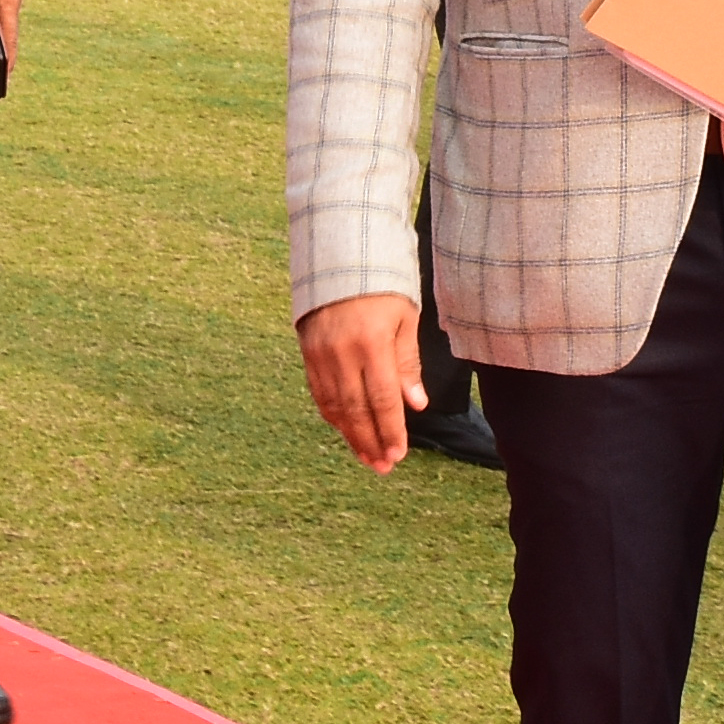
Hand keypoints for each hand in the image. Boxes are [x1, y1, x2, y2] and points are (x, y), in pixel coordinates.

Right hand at [300, 293, 424, 470]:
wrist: (339, 257)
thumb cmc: (382, 286)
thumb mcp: (404, 317)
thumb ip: (407, 362)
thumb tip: (415, 404)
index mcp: (372, 343)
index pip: (382, 399)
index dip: (390, 430)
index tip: (398, 455)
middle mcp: (342, 352)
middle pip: (356, 409)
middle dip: (371, 441)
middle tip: (383, 466)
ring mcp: (320, 353)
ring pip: (335, 406)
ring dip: (351, 435)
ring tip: (366, 457)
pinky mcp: (307, 352)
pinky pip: (319, 392)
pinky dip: (333, 415)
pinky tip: (345, 430)